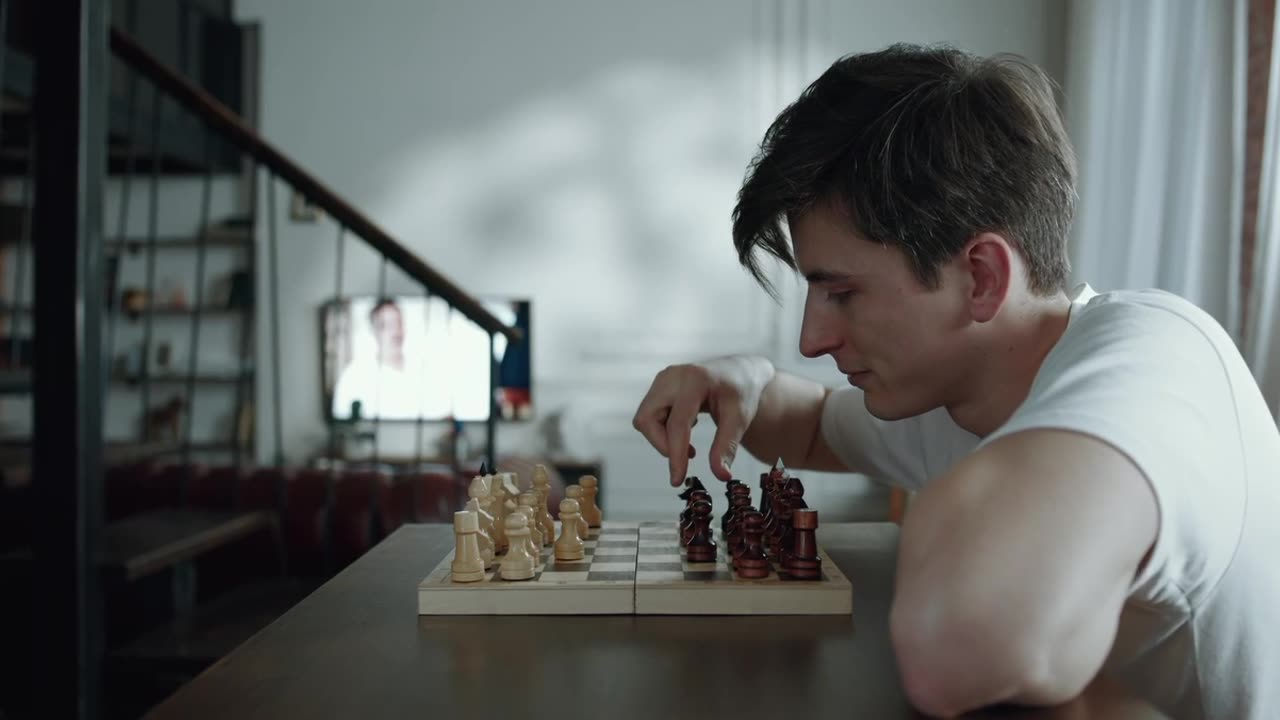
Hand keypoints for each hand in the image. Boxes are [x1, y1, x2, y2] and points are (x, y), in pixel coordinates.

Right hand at [632, 355, 774, 486]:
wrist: (738, 373)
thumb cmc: (740, 393)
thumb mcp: (739, 419)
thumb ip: (727, 447)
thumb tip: (721, 476)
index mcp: (695, 380)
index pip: (677, 423)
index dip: (675, 454)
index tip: (677, 480)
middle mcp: (673, 376)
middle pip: (647, 419)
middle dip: (662, 444)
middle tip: (689, 456)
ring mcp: (663, 379)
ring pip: (645, 418)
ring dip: (662, 438)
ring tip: (690, 445)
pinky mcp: (659, 385)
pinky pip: (649, 414)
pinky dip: (663, 430)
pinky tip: (686, 430)